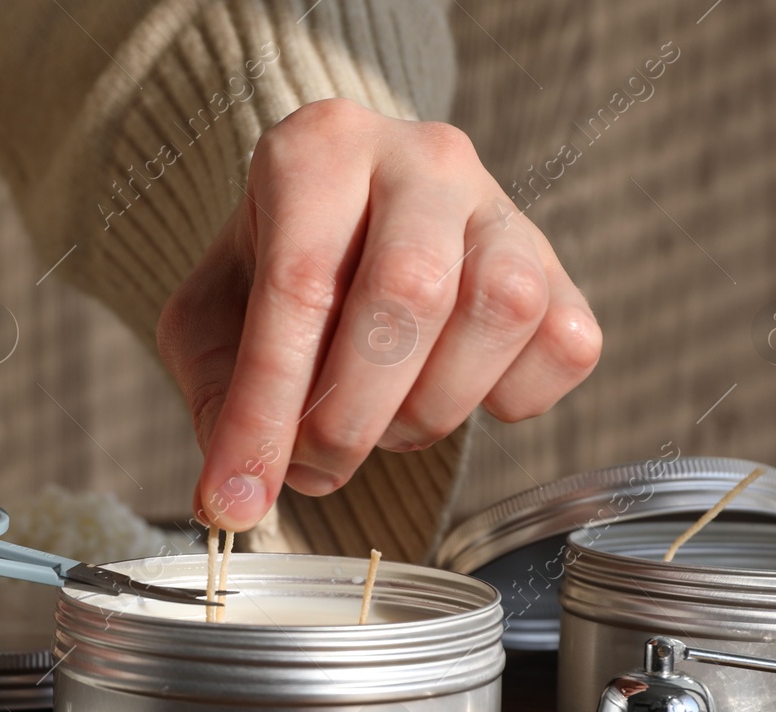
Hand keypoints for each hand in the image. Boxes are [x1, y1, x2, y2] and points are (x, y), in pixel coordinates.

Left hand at [157, 99, 601, 530]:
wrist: (349, 219)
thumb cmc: (275, 266)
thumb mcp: (210, 314)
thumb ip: (214, 393)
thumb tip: (240, 491)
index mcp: (320, 149)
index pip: (299, 286)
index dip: (265, 411)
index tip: (236, 497)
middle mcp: (422, 157)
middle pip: (411, 291)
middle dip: (352, 414)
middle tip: (315, 466)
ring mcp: (502, 206)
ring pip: (501, 310)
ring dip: (432, 406)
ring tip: (382, 422)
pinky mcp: (557, 264)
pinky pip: (565, 345)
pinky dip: (513, 398)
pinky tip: (452, 393)